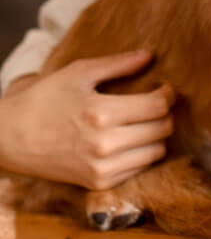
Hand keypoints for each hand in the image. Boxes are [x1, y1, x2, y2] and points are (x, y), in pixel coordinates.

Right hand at [0, 50, 173, 189]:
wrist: (9, 138)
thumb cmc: (43, 100)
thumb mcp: (78, 73)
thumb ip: (117, 64)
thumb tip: (149, 55)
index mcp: (101, 113)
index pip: (157, 107)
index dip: (168, 95)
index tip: (164, 88)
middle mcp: (105, 145)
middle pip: (162, 129)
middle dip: (164, 114)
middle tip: (155, 104)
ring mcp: (102, 168)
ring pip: (156, 151)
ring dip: (156, 135)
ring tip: (142, 123)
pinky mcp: (99, 183)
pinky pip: (139, 169)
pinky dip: (141, 154)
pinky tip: (129, 141)